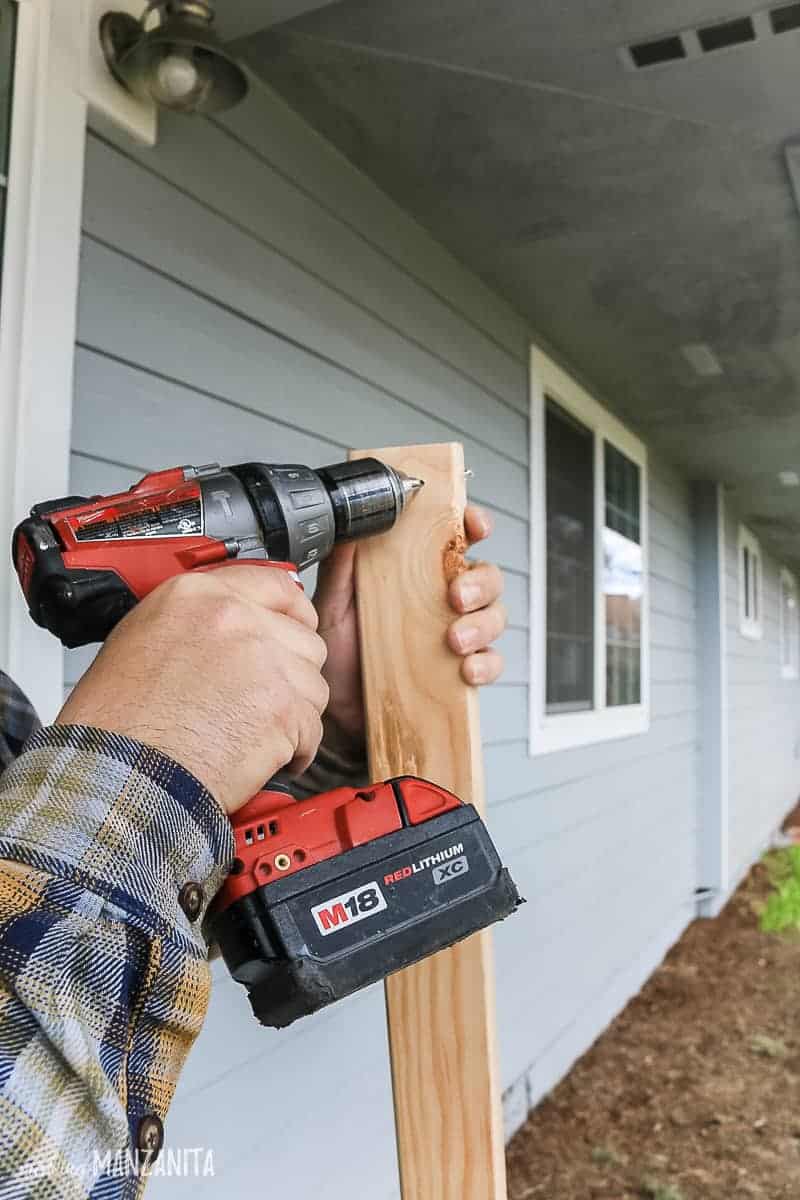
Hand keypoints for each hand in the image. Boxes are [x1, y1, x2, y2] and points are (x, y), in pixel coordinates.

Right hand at [57, 567, 328, 813]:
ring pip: (314, 684)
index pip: (276, 586)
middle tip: (268, 698)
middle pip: (303, 639)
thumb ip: (197, 621)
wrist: (119, 775)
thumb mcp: (143, 639)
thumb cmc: (118, 722)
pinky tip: (267, 758)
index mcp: (199, 596)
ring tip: (259, 733)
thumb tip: (232, 624)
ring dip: (295, 712)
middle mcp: (237, 620)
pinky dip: (296, 749)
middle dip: (292, 672)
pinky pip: (314, 728)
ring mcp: (265, 663)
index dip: (293, 614)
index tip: (297, 628)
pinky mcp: (283, 710)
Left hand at [313, 504, 505, 742]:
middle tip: (457, 597)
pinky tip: (466, 670)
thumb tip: (349, 529)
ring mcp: (456, 635)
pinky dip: (486, 665)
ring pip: (495, 617)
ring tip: (456, 640)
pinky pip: (492, 663)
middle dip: (480, 584)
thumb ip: (340, 568)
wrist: (338, 712)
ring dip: (483, 625)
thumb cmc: (339, 654)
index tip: (477, 527)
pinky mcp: (460, 672)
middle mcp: (442, 600)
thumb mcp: (332, 606)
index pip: (456, 539)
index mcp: (418, 573)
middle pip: (487, 577)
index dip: (475, 525)